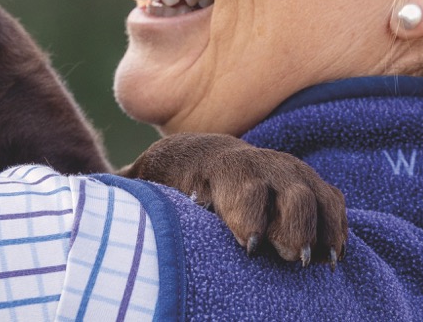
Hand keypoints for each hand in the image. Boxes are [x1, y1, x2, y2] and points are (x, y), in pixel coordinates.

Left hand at [123, 133, 346, 265]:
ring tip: (310, 264)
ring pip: (315, 196)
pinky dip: (336, 230)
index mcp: (220, 166)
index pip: (242, 187)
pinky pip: (333, 204)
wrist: (206, 158)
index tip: (247, 247)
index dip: (249, 215)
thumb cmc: (172, 182)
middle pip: (288, 192)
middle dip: (291, 226)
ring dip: (317, 230)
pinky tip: (331, 260)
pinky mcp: (311, 187)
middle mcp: (261, 165)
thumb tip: (86, 197)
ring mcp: (290, 174)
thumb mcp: (147, 183)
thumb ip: (126, 193)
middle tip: (287, 259)